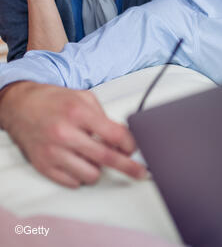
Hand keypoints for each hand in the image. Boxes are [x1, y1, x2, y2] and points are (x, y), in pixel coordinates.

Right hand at [0, 82, 147, 187]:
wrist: (20, 106)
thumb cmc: (55, 101)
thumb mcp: (84, 98)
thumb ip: (104, 118)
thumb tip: (123, 139)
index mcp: (78, 113)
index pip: (114, 135)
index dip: (130, 144)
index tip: (135, 149)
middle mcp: (65, 134)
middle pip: (106, 158)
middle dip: (128, 167)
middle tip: (141, 172)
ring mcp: (53, 152)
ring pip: (90, 174)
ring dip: (99, 168)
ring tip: (94, 156)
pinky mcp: (43, 166)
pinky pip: (72, 182)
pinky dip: (81, 175)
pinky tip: (78, 162)